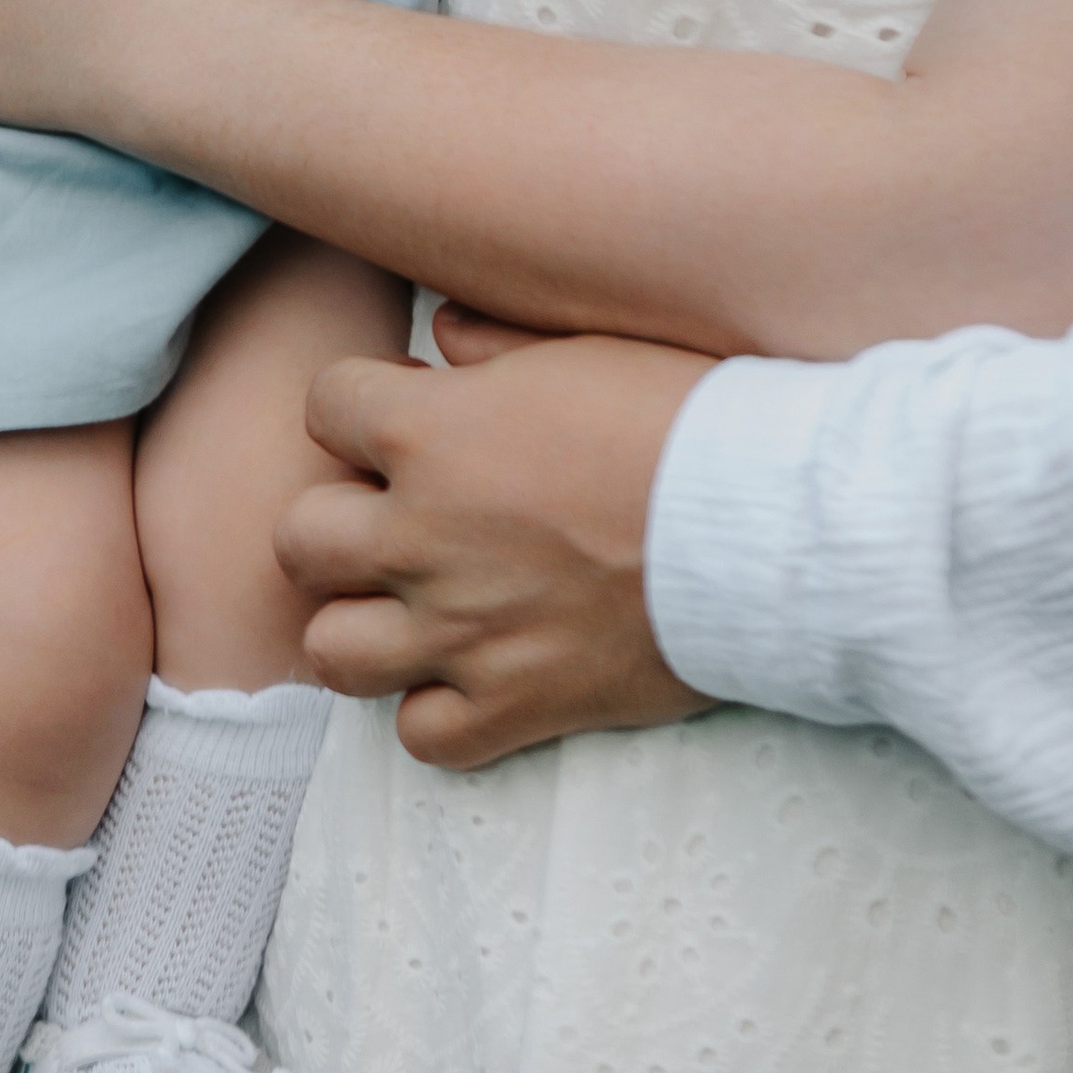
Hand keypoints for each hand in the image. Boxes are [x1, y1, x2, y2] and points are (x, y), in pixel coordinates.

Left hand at [278, 334, 721, 766]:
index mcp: (431, 430)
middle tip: (398, 518)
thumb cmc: (688, 414)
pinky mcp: (516, 705)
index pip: (323, 406)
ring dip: (366, 626)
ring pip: (334, 651)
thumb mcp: (585, 341)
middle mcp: (424, 535)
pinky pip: (419, 737)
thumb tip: (441, 335)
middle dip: (338, 524)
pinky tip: (477, 673)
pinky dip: (437, 712)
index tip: (406, 416)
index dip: (361, 409)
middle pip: (299, 540)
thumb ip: (493, 339)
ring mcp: (462, 631)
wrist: (772, 525)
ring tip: (417, 605)